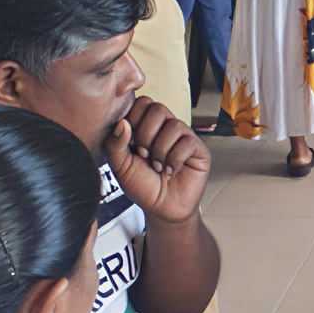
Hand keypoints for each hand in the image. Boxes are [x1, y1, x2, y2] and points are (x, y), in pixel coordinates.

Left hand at [103, 97, 210, 223]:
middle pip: (157, 108)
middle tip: (143, 154)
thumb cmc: (141, 186)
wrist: (161, 209)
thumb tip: (122, 123)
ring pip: (173, 125)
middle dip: (146, 134)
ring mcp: (183, 137)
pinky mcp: (198, 149)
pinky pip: (187, 142)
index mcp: (145, 126)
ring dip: (160, 150)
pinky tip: (171, 171)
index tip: (129, 143)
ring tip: (158, 167)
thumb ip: (115, 144)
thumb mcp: (120, 166)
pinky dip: (174, 159)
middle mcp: (165, 127)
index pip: (141, 103)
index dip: (133, 119)